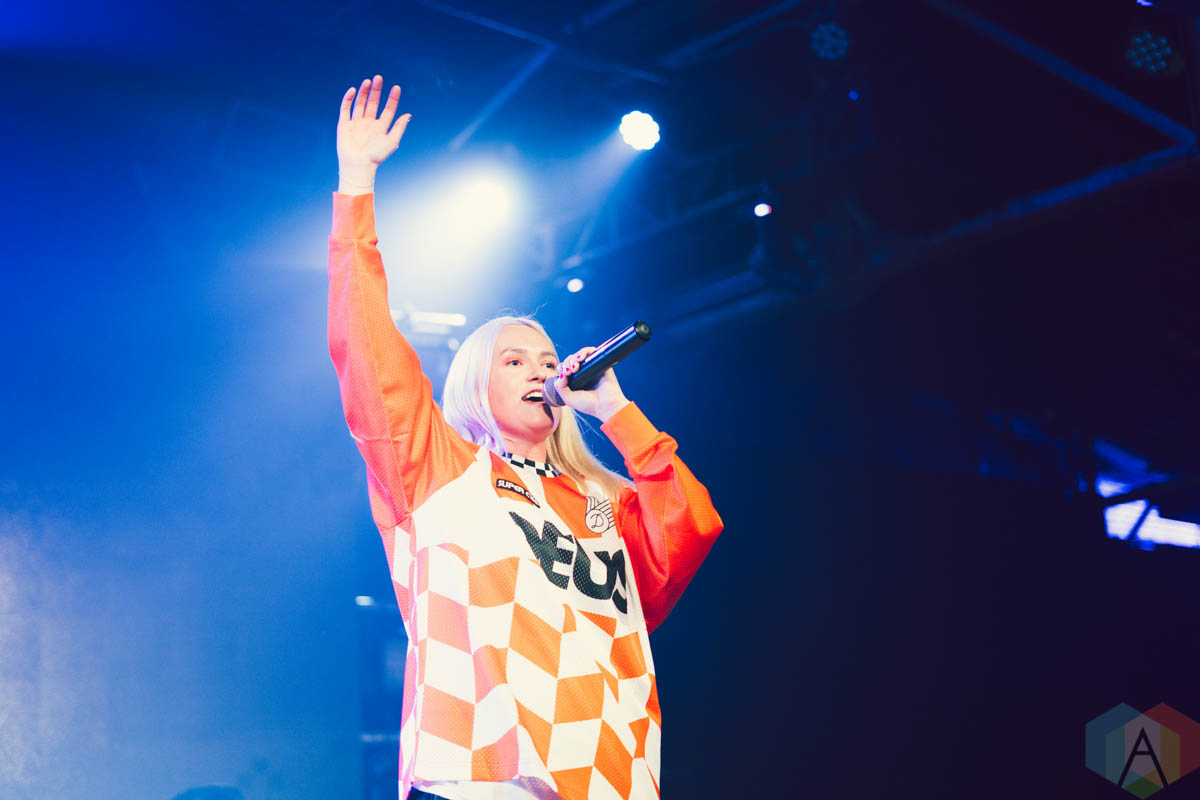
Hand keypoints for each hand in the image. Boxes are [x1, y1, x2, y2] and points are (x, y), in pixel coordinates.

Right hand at [337, 75, 410, 193]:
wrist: (358, 164)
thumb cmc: (376, 156)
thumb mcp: (392, 140)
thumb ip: (399, 127)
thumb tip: (408, 114)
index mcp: (381, 127)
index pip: (388, 109)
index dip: (392, 99)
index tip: (396, 87)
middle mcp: (369, 124)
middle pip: (373, 103)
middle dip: (376, 91)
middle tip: (379, 78)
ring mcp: (356, 123)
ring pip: (360, 103)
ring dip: (364, 92)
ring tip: (368, 81)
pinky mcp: (344, 124)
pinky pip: (345, 108)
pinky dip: (349, 99)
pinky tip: (354, 90)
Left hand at [552, 347, 629, 421]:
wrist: (605, 406)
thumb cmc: (589, 404)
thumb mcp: (568, 398)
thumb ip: (559, 387)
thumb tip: (561, 374)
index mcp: (575, 380)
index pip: (564, 367)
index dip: (562, 368)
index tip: (565, 374)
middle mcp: (583, 372)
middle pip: (570, 359)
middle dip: (567, 363)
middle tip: (570, 372)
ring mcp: (592, 367)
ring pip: (580, 354)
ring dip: (574, 358)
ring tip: (575, 366)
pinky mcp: (600, 363)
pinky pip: (591, 351)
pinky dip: (584, 351)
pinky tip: (580, 358)